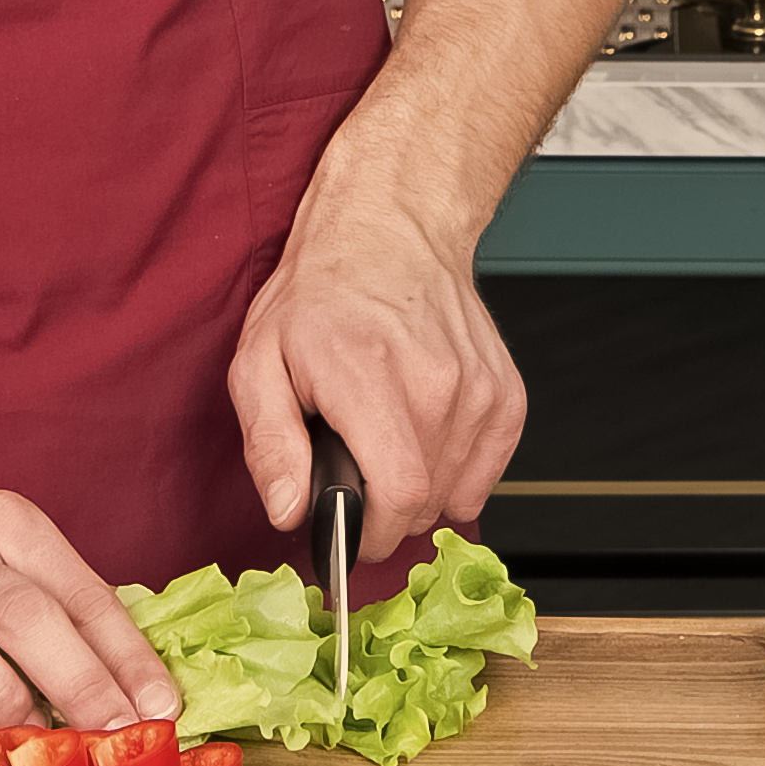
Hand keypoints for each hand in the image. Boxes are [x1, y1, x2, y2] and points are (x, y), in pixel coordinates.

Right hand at [0, 464, 178, 730]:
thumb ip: (47, 602)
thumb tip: (128, 684)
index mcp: (3, 527)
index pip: (78, 591)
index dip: (125, 653)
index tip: (163, 706)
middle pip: (25, 612)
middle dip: (80, 679)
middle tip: (118, 736)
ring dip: (2, 698)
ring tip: (41, 750)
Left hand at [226, 176, 526, 571]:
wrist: (388, 231)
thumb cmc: (321, 296)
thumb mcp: (258, 363)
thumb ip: (270, 445)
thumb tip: (288, 511)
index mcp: (370, 378)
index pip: (398, 495)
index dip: (370, 535)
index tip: (348, 533)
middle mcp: (436, 383)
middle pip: (425, 503)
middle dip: (385, 513)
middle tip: (354, 473)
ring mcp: (479, 388)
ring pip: (456, 493)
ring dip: (419, 492)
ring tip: (386, 446)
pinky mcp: (506, 393)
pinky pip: (488, 472)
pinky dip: (456, 474)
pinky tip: (423, 442)